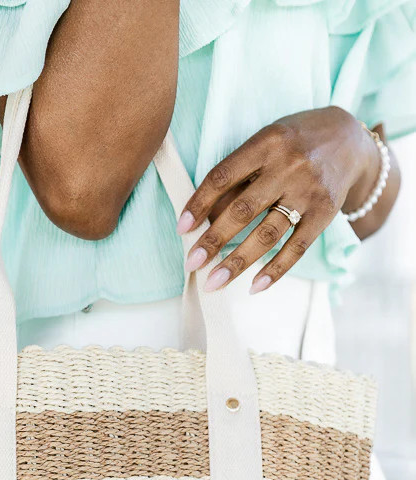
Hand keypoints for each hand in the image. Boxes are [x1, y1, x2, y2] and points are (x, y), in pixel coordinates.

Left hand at [176, 106, 379, 293]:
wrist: (350, 139)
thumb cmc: (294, 144)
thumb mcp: (267, 142)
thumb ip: (241, 174)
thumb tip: (206, 217)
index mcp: (267, 143)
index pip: (223, 176)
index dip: (199, 203)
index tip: (181, 229)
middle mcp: (288, 166)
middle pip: (243, 210)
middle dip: (213, 240)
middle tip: (192, 264)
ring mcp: (308, 191)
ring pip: (267, 234)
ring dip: (237, 262)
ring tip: (214, 282)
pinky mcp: (325, 213)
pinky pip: (297, 248)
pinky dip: (275, 270)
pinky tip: (254, 287)